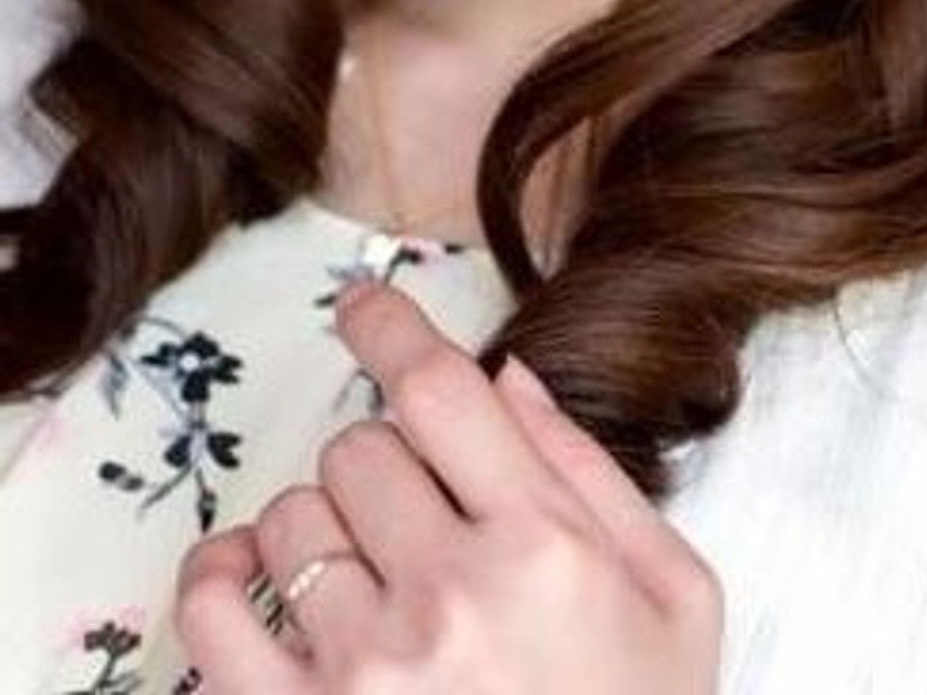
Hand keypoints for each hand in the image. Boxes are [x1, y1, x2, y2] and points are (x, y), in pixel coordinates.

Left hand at [175, 279, 722, 691]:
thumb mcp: (675, 597)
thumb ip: (591, 473)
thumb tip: (509, 377)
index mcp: (545, 550)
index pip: (435, 389)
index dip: (388, 326)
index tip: (363, 307)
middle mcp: (449, 600)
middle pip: (360, 448)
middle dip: (388, 465)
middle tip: (424, 526)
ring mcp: (363, 673)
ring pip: (292, 517)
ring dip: (324, 530)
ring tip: (373, 585)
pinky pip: (212, 609)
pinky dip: (219, 575)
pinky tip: (254, 576)